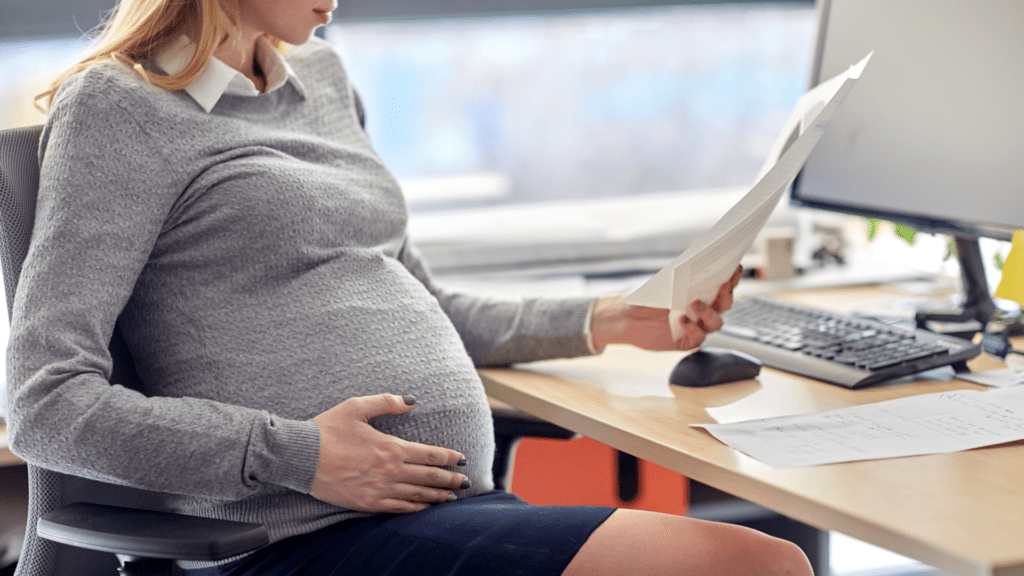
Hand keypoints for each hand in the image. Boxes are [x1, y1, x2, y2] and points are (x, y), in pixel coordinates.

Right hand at [310, 394, 468, 512]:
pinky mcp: (366, 503)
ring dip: (437, 497)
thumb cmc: (326, 429)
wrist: (299, 457)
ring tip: (451, 498)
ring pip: (417, 496)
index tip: (463, 460)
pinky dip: (414, 509)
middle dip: (451, 480)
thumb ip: (387, 402)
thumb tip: (411, 401)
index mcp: (391, 447)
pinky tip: (423, 508)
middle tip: (466, 482)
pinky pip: (397, 508)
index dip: (450, 458)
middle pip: (429, 478)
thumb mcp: (356, 407)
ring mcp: (379, 489)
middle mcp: (390, 471)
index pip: (430, 455)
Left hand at [590, 265, 741, 351]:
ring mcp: (696, 327)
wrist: (627, 317)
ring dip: (710, 313)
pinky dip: (693, 327)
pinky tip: (681, 319)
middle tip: (723, 285)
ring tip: (695, 304)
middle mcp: (702, 311)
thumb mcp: (666, 283)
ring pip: (716, 323)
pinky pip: (699, 337)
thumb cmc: (647, 298)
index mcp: (700, 294)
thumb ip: (685, 276)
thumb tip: (700, 263)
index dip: (732, 278)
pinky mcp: (686, 341)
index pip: (722, 287)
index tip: (736, 268)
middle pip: (725, 305)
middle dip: (727, 295)